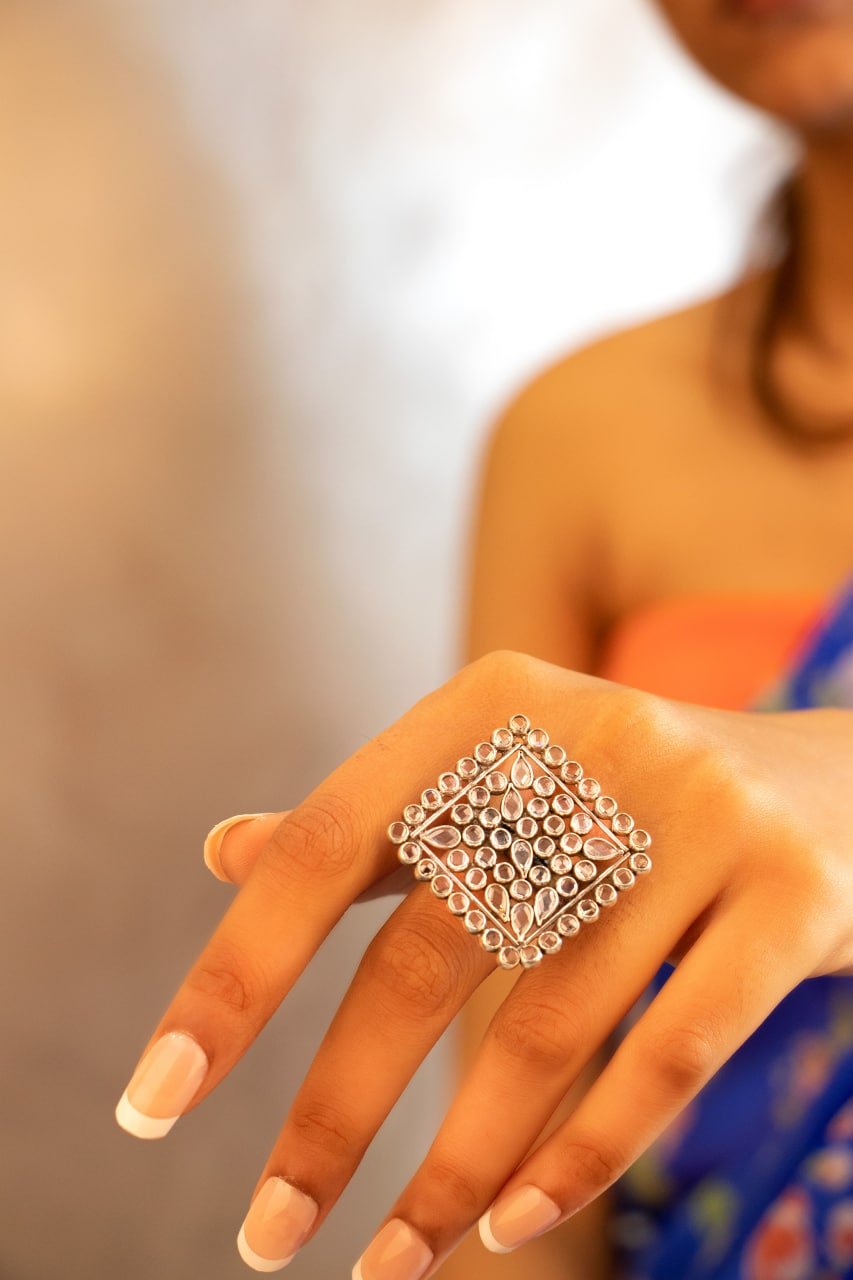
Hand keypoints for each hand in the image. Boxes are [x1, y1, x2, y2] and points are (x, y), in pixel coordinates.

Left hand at [114, 650, 852, 1277]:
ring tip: (385, 1265)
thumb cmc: (624, 797)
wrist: (829, 779)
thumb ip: (373, 822)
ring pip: (549, 1026)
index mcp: (492, 705)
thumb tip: (224, 854)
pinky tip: (514, 1222)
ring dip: (455, 1168)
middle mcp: (592, 740)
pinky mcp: (792, 895)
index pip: (330, 847)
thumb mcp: (497, 777)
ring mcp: (701, 815)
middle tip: (265, 1236)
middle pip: (429, 953)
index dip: (237, 975)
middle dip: (335, 1110)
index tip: (156, 1102)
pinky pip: (672, 1051)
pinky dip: (587, 1153)